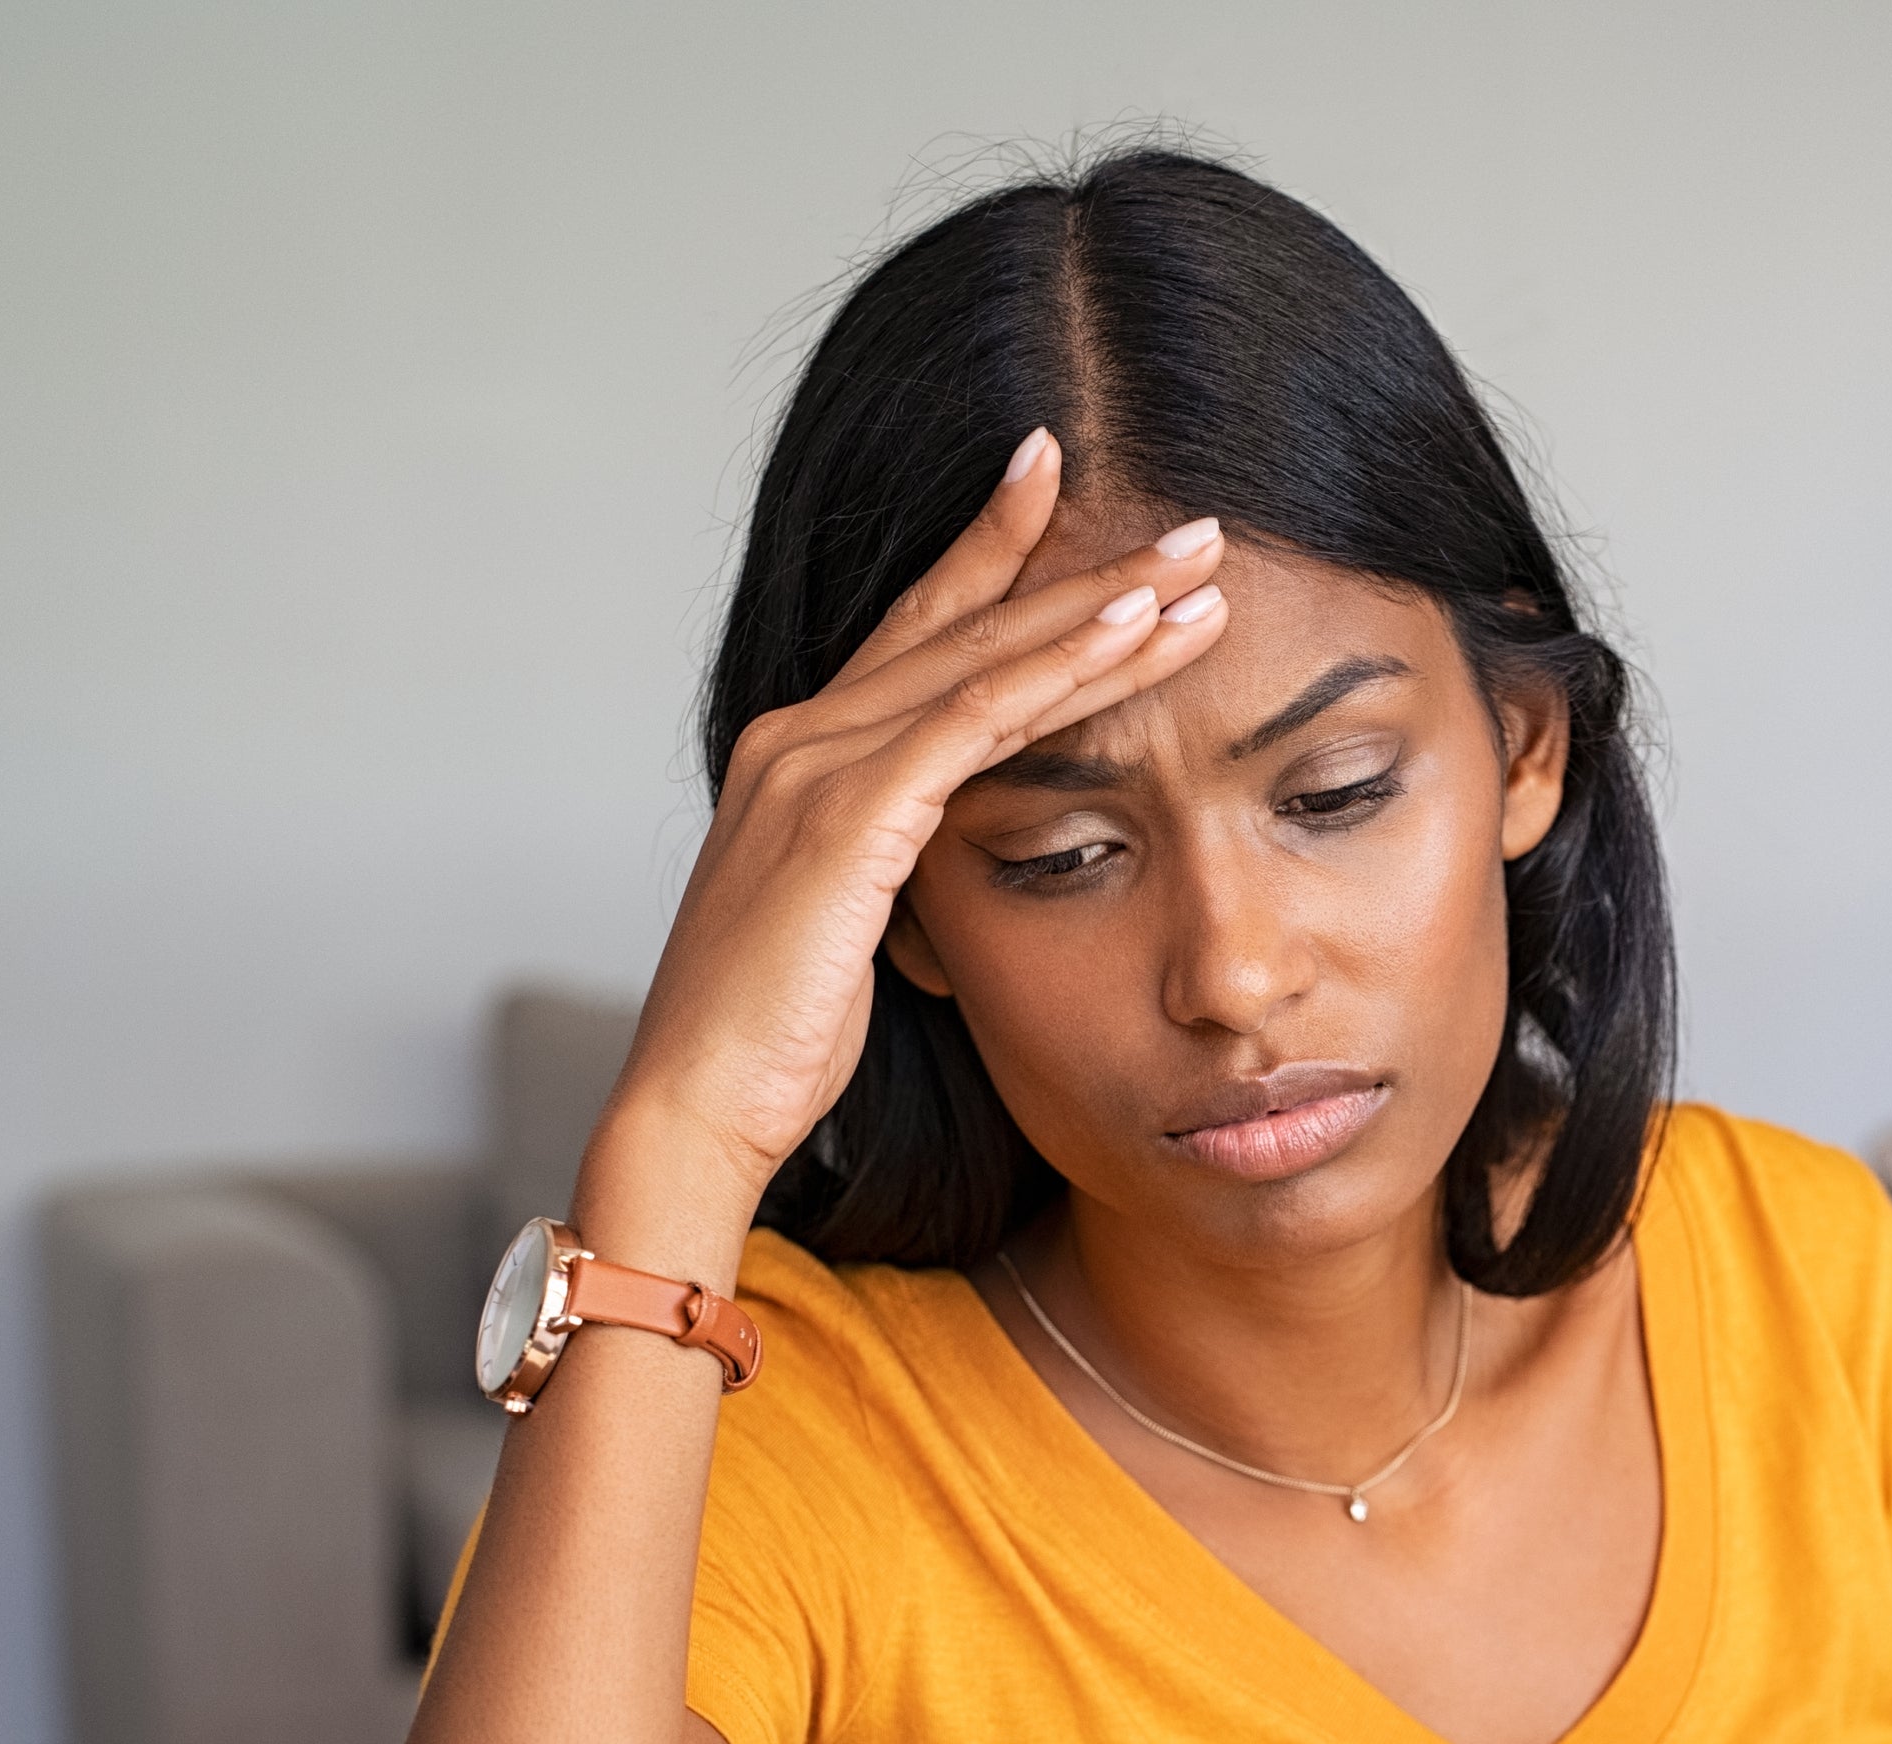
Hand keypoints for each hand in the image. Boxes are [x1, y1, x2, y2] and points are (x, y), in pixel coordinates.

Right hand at [585, 428, 1230, 1252]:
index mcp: (800, 755)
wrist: (695, 1104)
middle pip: (964, 622)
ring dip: (1103, 607)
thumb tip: (952, 855)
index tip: (1066, 491)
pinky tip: (1135, 633)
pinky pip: (975, 720)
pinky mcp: (848, 815)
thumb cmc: (772, 1038)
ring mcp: (818, 765)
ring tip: (1196, 565)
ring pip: (985, 657)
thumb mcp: (847, 925)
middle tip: (1191, 526)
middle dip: (1083, 564)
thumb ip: (893, 863)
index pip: (919, 631)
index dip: (995, 555)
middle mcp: (802, 736)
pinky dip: (1061, 671)